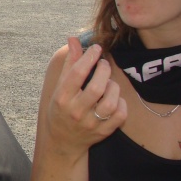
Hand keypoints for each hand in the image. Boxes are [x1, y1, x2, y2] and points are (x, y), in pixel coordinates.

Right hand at [45, 37, 126, 157]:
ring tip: (108, 82)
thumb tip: (74, 39)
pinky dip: (121, 103)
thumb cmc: (60, 109)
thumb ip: (69, 63)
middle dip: (104, 71)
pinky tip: (115, 98)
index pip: (76, 75)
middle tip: (104, 63)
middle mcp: (75, 112)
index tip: (96, 48)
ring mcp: (90, 124)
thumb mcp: (59, 87)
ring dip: (113, 87)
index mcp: (62, 98)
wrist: (62, 141)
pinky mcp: (103, 132)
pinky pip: (120, 115)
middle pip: (96, 88)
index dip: (88, 58)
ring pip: (110, 102)